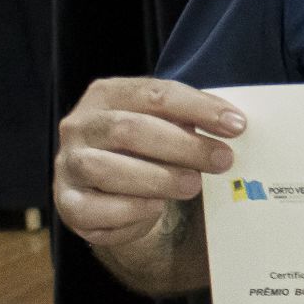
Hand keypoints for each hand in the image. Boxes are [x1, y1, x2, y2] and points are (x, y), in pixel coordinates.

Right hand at [54, 77, 244, 247]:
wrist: (110, 191)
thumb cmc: (147, 149)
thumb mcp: (166, 125)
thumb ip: (190, 121)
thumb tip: (234, 125)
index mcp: (107, 94)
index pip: (156, 93)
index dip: (199, 108)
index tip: (237, 125)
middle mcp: (81, 125)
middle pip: (132, 130)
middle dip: (184, 146)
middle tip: (222, 160)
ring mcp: (68, 163)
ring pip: (110, 170)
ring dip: (160, 179)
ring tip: (194, 185)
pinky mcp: (66, 202)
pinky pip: (95, 209)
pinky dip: (130, 210)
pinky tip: (156, 208)